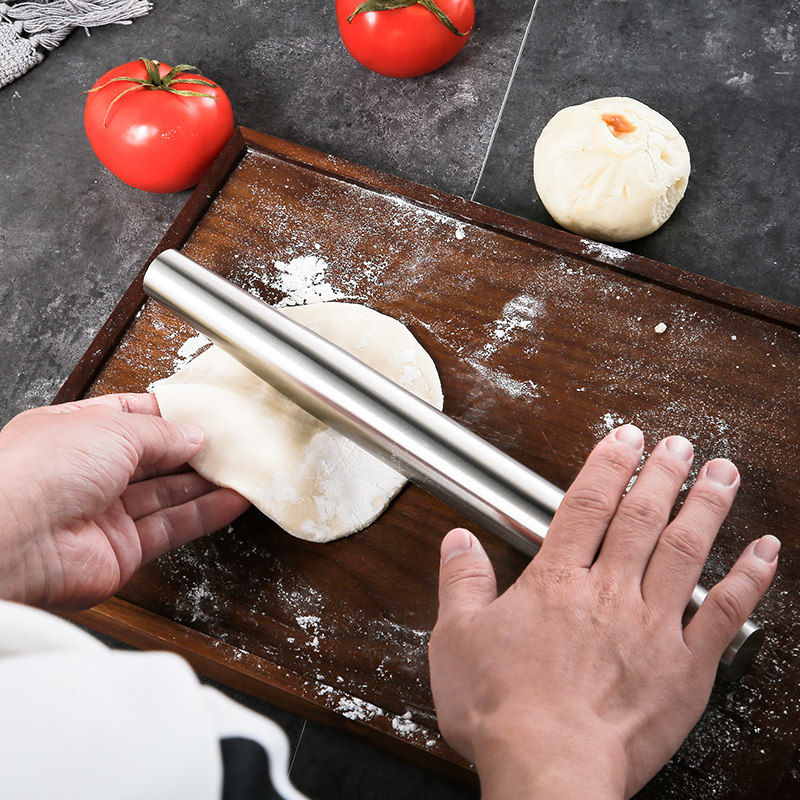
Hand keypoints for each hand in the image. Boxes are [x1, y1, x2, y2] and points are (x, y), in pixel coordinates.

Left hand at [0, 394, 249, 611]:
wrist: (14, 540)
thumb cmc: (40, 471)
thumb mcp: (112, 429)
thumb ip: (160, 433)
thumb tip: (192, 435)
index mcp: (74, 433)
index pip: (130, 418)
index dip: (169, 415)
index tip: (205, 413)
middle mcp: (87, 474)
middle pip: (154, 458)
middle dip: (193, 450)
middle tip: (231, 442)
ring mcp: (104, 514)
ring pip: (167, 495)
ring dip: (206, 483)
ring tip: (242, 470)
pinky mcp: (122, 550)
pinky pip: (172, 528)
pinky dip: (205, 514)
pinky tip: (232, 501)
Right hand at [428, 425, 777, 799]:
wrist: (548, 769)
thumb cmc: (502, 710)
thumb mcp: (457, 638)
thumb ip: (461, 582)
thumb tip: (458, 541)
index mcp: (557, 582)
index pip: (587, 504)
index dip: (608, 465)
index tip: (626, 439)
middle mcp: (609, 592)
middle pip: (641, 517)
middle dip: (662, 474)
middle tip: (680, 444)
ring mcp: (651, 627)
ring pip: (685, 550)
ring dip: (706, 506)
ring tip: (723, 472)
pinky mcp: (685, 668)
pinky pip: (724, 613)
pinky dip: (748, 579)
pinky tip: (764, 551)